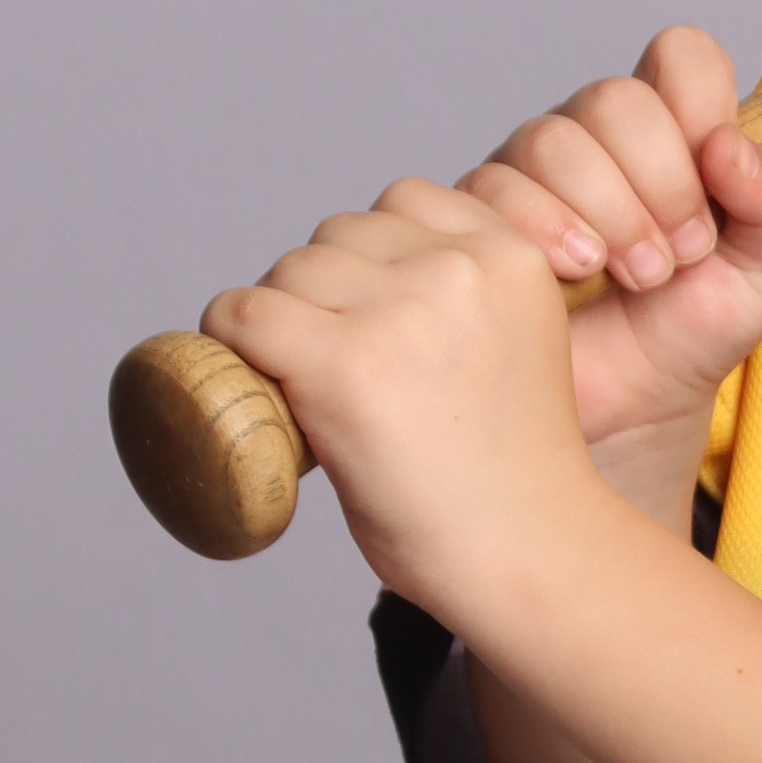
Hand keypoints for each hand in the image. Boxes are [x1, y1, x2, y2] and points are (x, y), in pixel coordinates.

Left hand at [206, 180, 622, 621]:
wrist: (529, 559)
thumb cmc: (512, 476)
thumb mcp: (509, 346)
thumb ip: (459, 297)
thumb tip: (355, 272)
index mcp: (512, 255)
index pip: (404, 204)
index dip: (373, 261)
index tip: (374, 320)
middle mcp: (460, 267)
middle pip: (337, 236)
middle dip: (322, 293)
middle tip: (336, 372)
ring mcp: (401, 312)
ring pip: (291, 270)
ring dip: (282, 320)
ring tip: (309, 390)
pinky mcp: (343, 363)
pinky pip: (245, 316)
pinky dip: (232, 343)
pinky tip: (255, 382)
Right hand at [459, 27, 761, 514]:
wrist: (627, 410)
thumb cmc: (693, 331)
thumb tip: (731, 149)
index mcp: (670, 129)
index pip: (681, 57)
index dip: (700, 104)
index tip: (716, 181)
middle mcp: (595, 136)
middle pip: (615, 99)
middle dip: (659, 183)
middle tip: (678, 257)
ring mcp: (530, 169)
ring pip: (552, 140)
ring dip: (608, 215)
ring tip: (635, 279)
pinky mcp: (478, 213)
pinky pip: (495, 188)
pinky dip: (546, 234)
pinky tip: (572, 279)